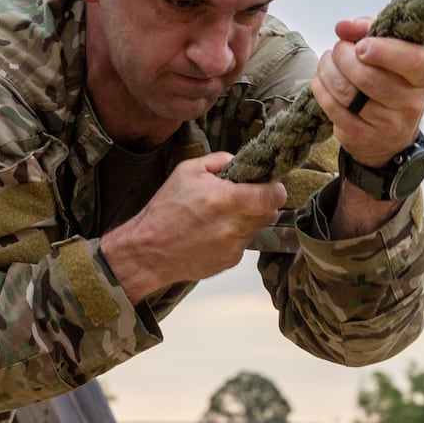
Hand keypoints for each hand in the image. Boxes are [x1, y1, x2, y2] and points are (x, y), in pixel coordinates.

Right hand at [101, 152, 286, 302]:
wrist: (148, 251)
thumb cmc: (164, 210)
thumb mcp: (187, 171)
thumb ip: (220, 160)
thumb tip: (240, 162)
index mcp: (226, 200)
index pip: (273, 196)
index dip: (275, 189)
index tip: (268, 185)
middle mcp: (234, 226)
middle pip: (269, 213)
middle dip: (260, 203)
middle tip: (240, 198)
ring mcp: (234, 247)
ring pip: (255, 228)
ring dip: (245, 220)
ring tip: (218, 216)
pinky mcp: (229, 261)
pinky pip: (241, 244)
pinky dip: (232, 236)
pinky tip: (210, 233)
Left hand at [310, 17, 423, 166]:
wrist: (390, 136)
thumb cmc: (390, 81)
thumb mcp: (390, 52)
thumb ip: (369, 31)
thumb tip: (343, 27)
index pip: (411, 61)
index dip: (382, 51)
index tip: (361, 45)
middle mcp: (411, 103)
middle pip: (367, 76)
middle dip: (343, 55)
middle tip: (338, 49)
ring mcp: (388, 124)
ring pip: (346, 91)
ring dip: (328, 70)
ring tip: (327, 61)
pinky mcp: (363, 136)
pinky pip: (333, 108)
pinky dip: (322, 89)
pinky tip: (324, 81)